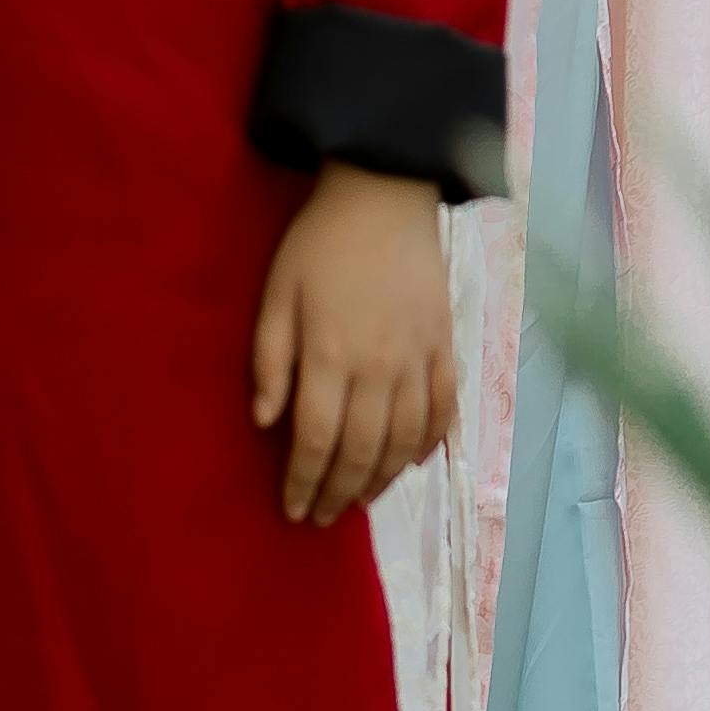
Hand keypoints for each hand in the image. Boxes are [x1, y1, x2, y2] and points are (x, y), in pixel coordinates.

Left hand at [252, 161, 457, 523]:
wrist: (384, 194)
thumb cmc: (318, 243)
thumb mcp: (276, 293)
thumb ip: (270, 359)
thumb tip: (264, 421)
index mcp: (329, 355)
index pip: (314, 438)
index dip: (303, 481)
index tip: (292, 510)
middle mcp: (377, 367)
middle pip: (360, 450)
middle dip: (338, 491)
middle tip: (322, 516)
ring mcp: (417, 358)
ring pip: (404, 439)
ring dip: (382, 479)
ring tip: (360, 499)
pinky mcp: (445, 345)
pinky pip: (443, 409)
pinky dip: (430, 443)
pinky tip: (413, 463)